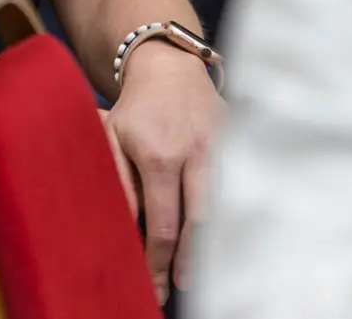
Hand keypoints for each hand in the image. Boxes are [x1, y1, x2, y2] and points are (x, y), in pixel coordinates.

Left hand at [103, 40, 222, 302]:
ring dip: (214, 242)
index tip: (155, 283)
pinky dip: (230, 214)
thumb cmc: (136, 107)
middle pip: (201, 221)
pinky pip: (237, 187)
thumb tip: (124, 226)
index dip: (160, 259)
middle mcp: (197, 154)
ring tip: (203, 272)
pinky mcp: (239, 144)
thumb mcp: (112, 137)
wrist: (170, 65)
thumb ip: (118, 182)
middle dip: (192, 260)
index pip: (164, 222)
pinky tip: (222, 236)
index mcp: (160, 155)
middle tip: (182, 286)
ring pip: (224, 207)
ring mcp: (223, 148)